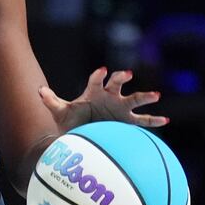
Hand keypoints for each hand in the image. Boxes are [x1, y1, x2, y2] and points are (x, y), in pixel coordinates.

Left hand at [39, 67, 165, 130]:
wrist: (83, 134)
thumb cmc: (73, 121)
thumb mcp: (61, 113)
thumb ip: (52, 102)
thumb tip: (39, 91)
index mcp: (94, 92)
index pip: (96, 81)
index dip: (99, 75)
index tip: (103, 70)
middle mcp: (109, 97)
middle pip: (117, 84)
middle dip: (121, 78)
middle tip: (127, 74)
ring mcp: (120, 108)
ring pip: (134, 99)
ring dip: (144, 96)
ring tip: (156, 94)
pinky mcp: (127, 121)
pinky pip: (142, 121)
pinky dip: (153, 121)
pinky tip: (164, 120)